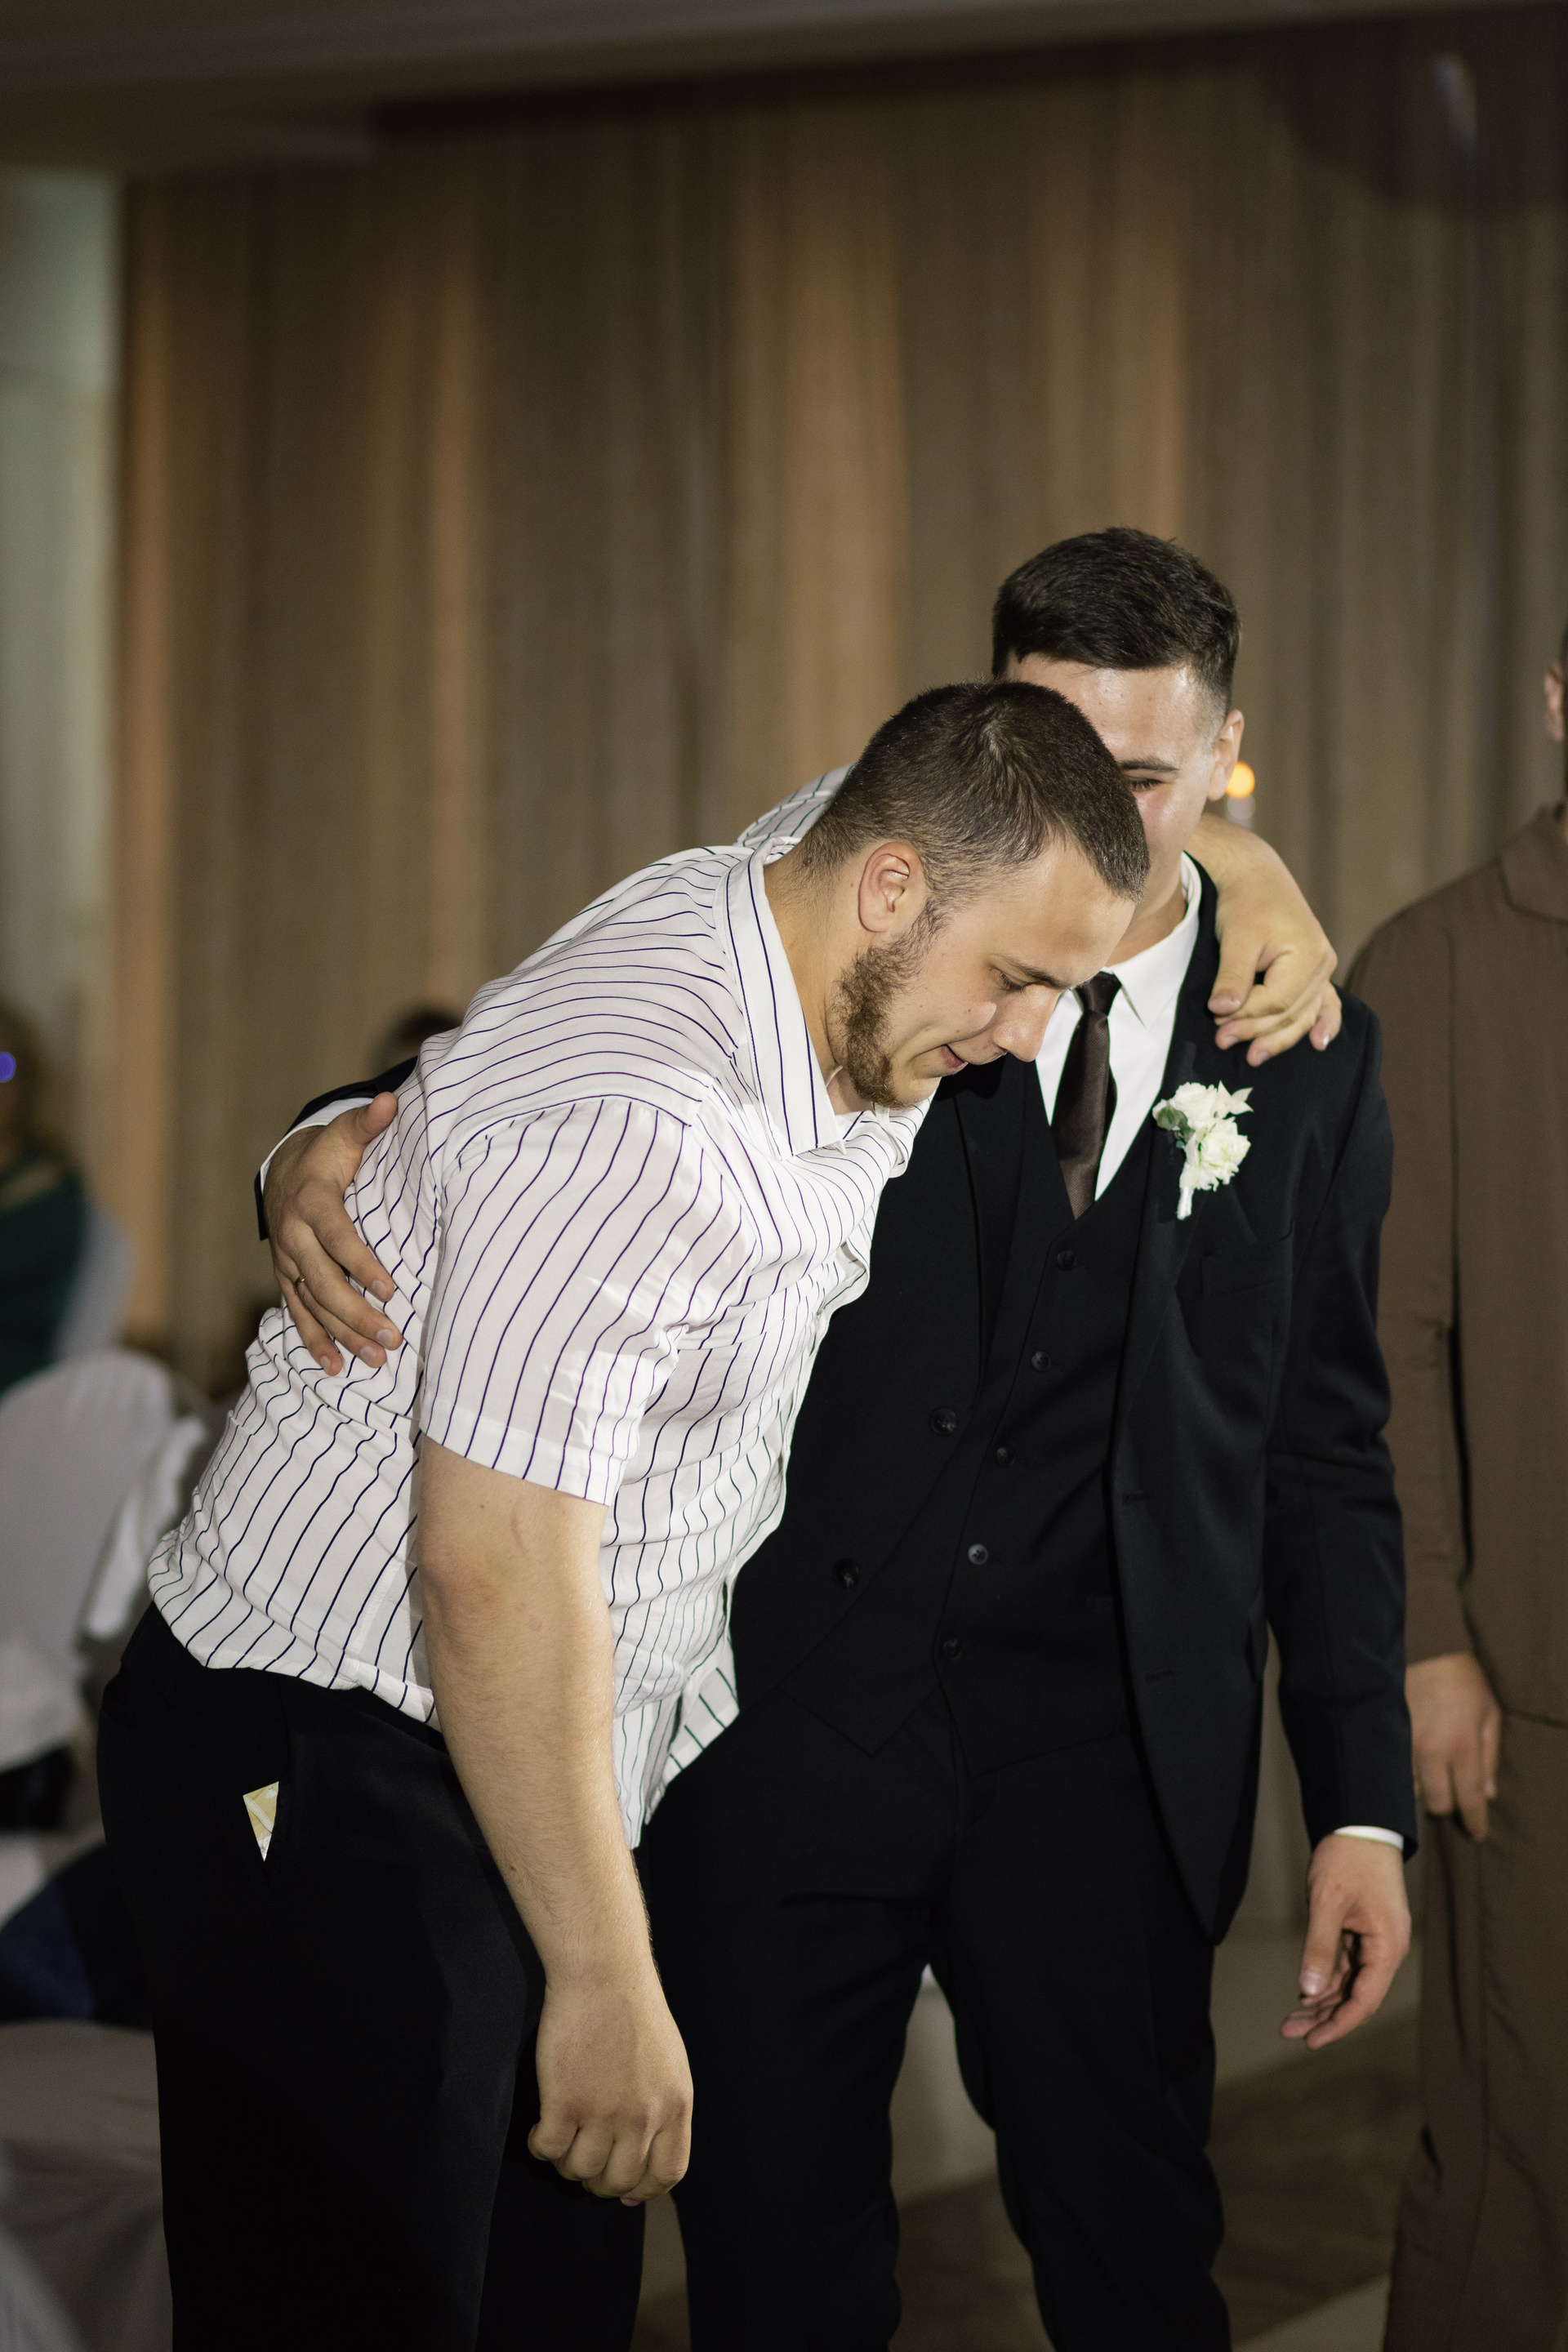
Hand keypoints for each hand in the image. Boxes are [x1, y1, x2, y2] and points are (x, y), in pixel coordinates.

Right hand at [266, 1097, 403, 1374]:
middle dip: (358, 1313)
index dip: (362, 1265)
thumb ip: (369, 1123)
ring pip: (313, 1305)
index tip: (391, 1291)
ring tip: (378, 1359)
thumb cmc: (329, 1154)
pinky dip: (314, 1341)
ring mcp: (287, 1262)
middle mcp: (292, 1236)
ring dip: (343, 1335)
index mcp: (312, 1202)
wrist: (284, 1170)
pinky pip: (297, 1314)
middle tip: (394, 1338)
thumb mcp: (346, 1134)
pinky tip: (335, 1368)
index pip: (338, 1238)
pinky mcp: (286, 1278)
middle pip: (325, 1282)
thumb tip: (389, 1101)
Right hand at [530, 1967, 693, 2203]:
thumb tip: (651, 2155)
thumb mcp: (669, 2062)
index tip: (625, 2191)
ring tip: (562, 2142)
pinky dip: (540, 2148)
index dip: (643, 2189)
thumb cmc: (633, 2010)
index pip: (667, 2173)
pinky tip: (539, 2131)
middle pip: (619, 2179)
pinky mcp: (565, 2101)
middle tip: (585, 2164)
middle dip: (599, 2181)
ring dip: (567, 2165)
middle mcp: (644, 2116)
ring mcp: (604, 2111)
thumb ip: (664, 2108)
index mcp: (675, 2105)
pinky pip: (549, 2150)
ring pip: (581, 2170)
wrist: (604, 1971)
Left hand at [1194, 813, 1340, 1064]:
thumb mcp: (1236, 938)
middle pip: (1289, 1014)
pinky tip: (1319, 1044)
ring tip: (1252, 1057)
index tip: (1215, 1022)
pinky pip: (1323, 1004)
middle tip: (1221, 1041)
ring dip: (1277, 1038)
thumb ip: (1232, 977)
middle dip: (1255, 1030)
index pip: (1276, 1002)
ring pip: (1302, 1015)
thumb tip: (1222, 1011)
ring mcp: (1322, 970)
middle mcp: (1322, 965)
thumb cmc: (1245, 903)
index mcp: (1307, 956)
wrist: (1256, 876)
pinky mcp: (1315, 971)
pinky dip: (1322, 1023)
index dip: (1246, 1016)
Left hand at [1281, 1833, 1410, 2050]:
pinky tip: (1304, 1995)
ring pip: (1349, 1984)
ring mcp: (1376, 1942)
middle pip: (1357, 1997)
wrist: (1360, 1823)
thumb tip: (1308, 1993)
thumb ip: (1319, 1949)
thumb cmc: (1346, 1859)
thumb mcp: (1327, 1902)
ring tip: (1290, 2020)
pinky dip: (1325, 1981)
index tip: (1312, 2042)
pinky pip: (1346, 1967)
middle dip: (1324, 2018)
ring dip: (1322, 2003)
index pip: (1365, 2001)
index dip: (1338, 2025)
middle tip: (1288, 2031)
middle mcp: (1386, 1950)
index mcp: (1387, 1946)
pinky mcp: (1364, 1933)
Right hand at [1408, 1651, 1500, 1839]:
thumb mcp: (1490, 1714)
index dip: (1474, 1822)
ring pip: (1413, 1790)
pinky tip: (1413, 1765)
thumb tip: (1488, 1793)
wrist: (1424, 1650)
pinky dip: (1407, 1775)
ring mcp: (1406, 1744)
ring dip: (1425, 1789)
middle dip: (1448, 1804)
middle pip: (1437, 1803)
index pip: (1469, 1800)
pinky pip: (1395, 1770)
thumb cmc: (1463, 1681)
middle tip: (1453, 1794)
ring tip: (1431, 1776)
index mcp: (1463, 1746)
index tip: (1477, 1833)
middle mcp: (1432, 1751)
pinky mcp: (1388, 1736)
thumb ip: (1490, 1756)